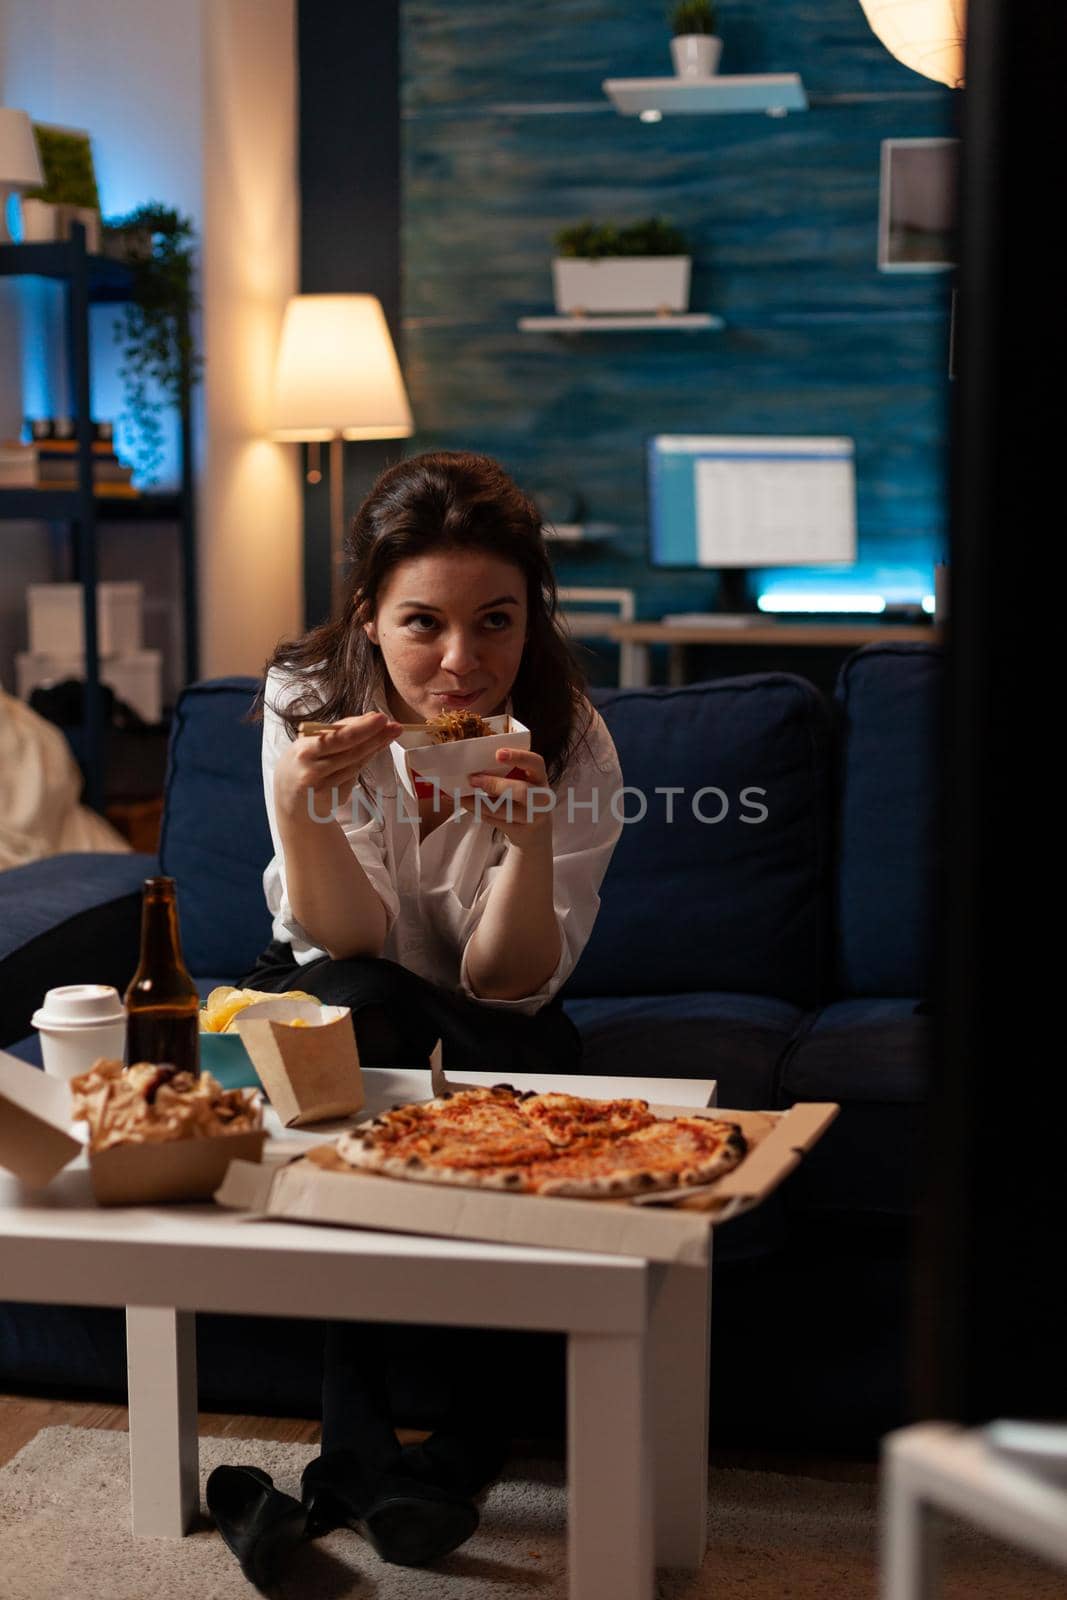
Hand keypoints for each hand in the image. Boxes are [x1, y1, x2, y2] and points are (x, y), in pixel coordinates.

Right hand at [274, 711, 400, 824]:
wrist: (290, 800)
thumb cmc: (304, 764)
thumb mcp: (312, 744)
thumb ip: (338, 732)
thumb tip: (370, 717)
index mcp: (304, 749)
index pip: (337, 736)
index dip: (361, 727)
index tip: (380, 718)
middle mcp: (311, 769)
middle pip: (349, 751)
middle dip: (375, 736)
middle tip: (394, 726)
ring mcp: (322, 786)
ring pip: (355, 763)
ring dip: (375, 748)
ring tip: (390, 735)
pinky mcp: (332, 798)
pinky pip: (353, 776)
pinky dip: (365, 761)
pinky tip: (375, 750)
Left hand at [461, 747, 553, 846]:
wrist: (535, 829)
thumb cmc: (523, 797)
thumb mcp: (521, 780)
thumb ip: (504, 771)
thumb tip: (474, 762)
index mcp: (540, 776)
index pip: (535, 762)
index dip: (518, 757)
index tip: (498, 754)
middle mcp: (541, 797)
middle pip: (523, 791)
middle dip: (496, 785)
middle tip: (473, 780)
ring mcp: (532, 817)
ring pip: (504, 810)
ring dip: (479, 802)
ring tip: (462, 795)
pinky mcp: (519, 831)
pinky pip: (495, 821)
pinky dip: (477, 811)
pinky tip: (466, 803)